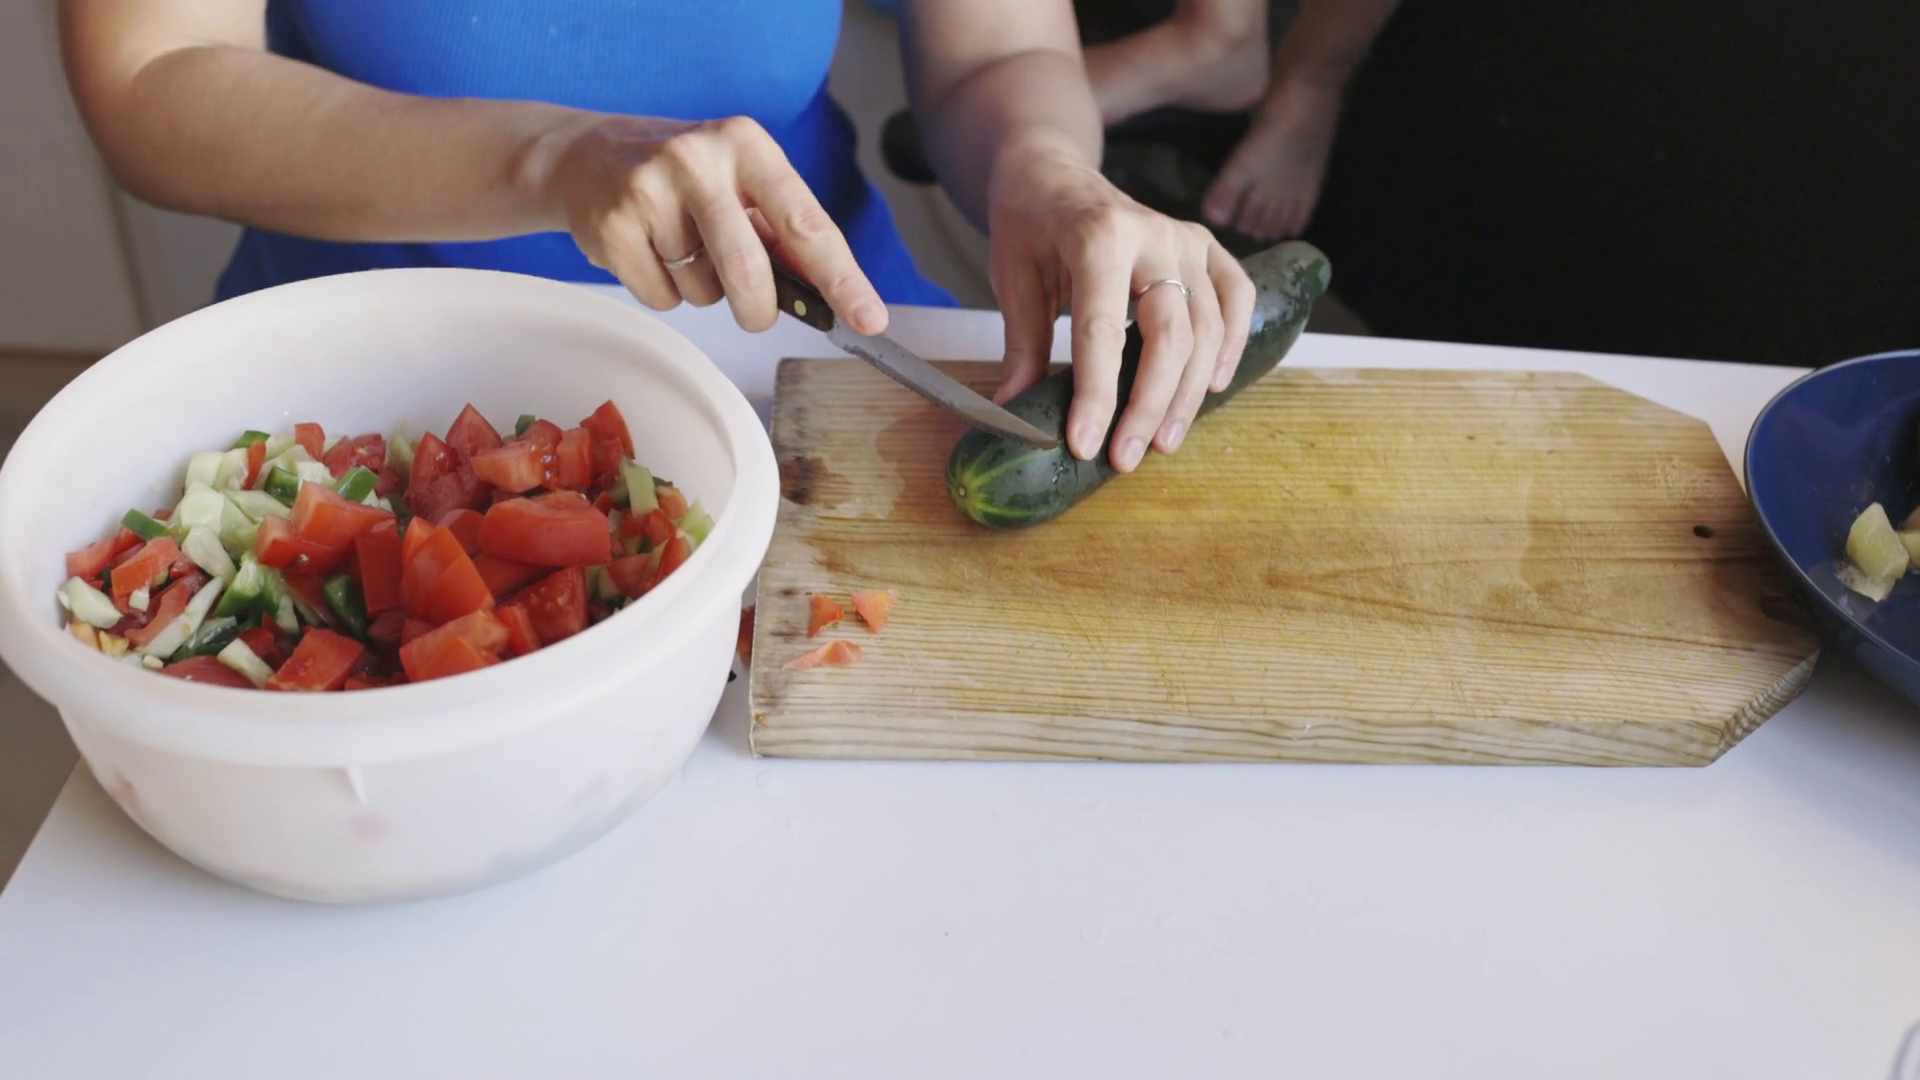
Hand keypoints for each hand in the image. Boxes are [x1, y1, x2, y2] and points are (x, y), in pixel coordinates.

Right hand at [550, 114, 887, 335]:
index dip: (842, 279)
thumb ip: (782, 234)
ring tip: (679, 250)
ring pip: (703, 291)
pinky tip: (649, 253)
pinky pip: (661, 298)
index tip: (869, 319)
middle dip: (758, 310)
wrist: (587, 157)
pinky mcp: (613, 225)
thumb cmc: (684, 180)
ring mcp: (650, 190)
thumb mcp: (740, 184)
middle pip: (749, 272)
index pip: (806, 223)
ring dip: (702, 292)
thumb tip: (830, 297)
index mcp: (747, 145)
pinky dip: (664, 292)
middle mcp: (699, 159)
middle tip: (754, 312)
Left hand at [986, 140, 1254, 471]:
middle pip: (1169, 334)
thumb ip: (1023, 347)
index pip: (1102, 332)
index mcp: (1096, 238)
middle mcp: (1152, 234)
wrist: (1052, 172)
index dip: (1096, 396)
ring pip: (1208, 327)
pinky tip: (1209, 386)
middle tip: (1127, 457)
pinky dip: (1232, 345)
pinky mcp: (1206, 244)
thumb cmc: (1029, 224)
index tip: (1084, 446)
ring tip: (1162, 440)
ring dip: (1187, 393)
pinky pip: (1237, 297)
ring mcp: (1186, 238)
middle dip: (1148, 404)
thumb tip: (1016, 412)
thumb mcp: (1012, 280)